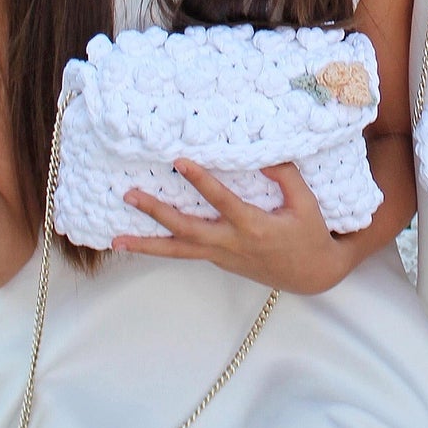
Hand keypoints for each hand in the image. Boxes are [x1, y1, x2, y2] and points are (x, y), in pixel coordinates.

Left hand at [113, 161, 352, 294]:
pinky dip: (161, 248)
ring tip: (116, 240)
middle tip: (130, 195)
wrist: (312, 274)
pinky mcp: (220, 260)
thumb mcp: (306, 203)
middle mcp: (231, 244)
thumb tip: (262, 153)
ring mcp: (222, 256)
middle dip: (156, 213)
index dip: (200, 181)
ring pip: (178, 251)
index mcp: (253, 227)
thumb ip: (285, 176)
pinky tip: (140, 242)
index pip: (220, 201)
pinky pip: (185, 253)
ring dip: (146, 244)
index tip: (178, 160)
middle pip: (186, 230)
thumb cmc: (310, 234)